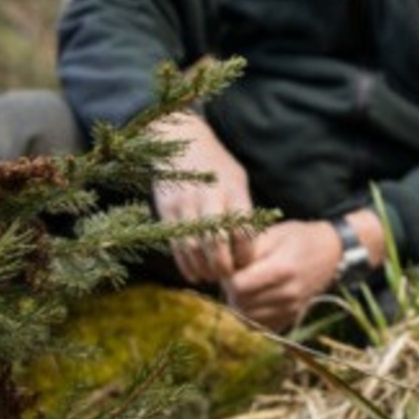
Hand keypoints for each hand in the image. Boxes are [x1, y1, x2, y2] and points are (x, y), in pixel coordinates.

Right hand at [149, 112, 255, 284]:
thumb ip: (243, 209)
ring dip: (203, 269)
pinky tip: (193, 273)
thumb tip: (251, 246)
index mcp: (232, 189)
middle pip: (217, 242)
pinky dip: (184, 264)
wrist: (180, 141)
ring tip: (210, 277)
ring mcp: (185, 203)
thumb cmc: (215, 166)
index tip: (247, 263)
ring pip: (193, 247)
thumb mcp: (236, 179)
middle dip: (223, 266)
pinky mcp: (166, 210)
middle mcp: (209, 196)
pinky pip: (175, 244)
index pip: (243, 229)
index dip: (246, 253)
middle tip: (228, 276)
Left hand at [222, 219, 343, 330]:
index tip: (231, 268)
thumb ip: (249, 251)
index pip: (238, 287)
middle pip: (240, 304)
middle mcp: (288, 294)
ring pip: (248, 318)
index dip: (228, 277)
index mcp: (282, 270)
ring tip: (245, 288)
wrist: (331, 252)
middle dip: (231, 292)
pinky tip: (255, 299)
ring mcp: (291, 309)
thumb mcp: (275, 234)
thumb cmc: (300, 238)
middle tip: (236, 277)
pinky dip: (252, 315)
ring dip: (240, 305)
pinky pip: (261, 326)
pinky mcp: (292, 318)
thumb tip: (226, 267)